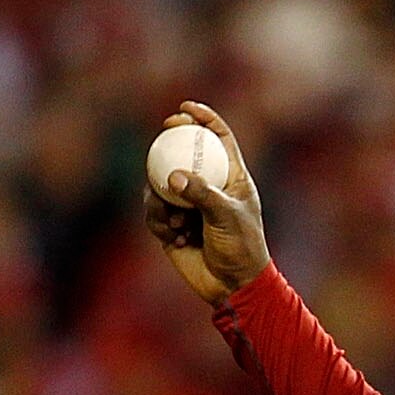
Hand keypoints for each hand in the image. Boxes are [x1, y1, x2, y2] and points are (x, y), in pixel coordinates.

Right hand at [144, 102, 269, 305]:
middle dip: (168, 143)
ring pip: (161, 184)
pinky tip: (175, 238)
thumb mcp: (227, 218)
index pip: (218, 138)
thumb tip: (172, 176)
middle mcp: (208, 187)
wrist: (233, 287)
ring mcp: (188, 205)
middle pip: (183, 153)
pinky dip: (159, 222)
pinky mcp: (172, 225)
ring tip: (177, 222)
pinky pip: (154, 212)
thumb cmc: (241, 250)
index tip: (185, 107)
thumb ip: (202, 194)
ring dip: (162, 199)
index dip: (203, 118)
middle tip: (162, 136)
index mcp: (232, 178)